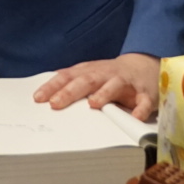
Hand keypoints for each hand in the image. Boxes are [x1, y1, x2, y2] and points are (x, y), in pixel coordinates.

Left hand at [32, 52, 160, 120]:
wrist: (144, 66)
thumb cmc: (110, 76)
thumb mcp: (89, 75)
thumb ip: (71, 84)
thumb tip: (45, 98)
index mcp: (89, 72)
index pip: (67, 77)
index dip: (52, 87)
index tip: (38, 98)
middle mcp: (104, 75)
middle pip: (86, 81)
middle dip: (70, 91)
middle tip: (56, 103)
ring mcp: (125, 83)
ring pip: (113, 86)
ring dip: (103, 94)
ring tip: (93, 104)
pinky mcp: (144, 93)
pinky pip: (143, 101)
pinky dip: (140, 109)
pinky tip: (134, 116)